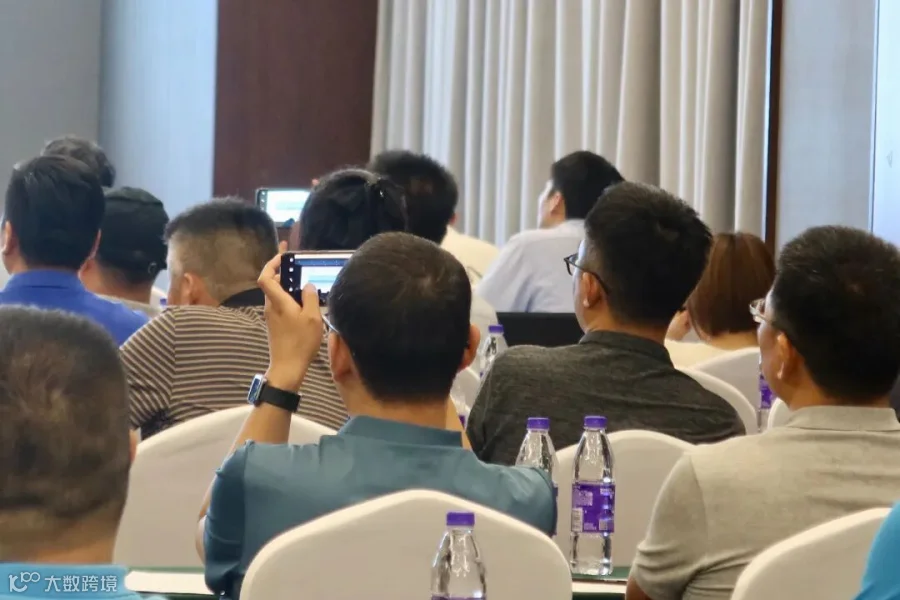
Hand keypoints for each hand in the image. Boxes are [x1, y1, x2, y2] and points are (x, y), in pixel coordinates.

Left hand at [257, 253, 323, 390]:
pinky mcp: (275, 325)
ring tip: (304, 283)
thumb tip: (307, 285)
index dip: (271, 263)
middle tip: (297, 266)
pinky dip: (289, 298)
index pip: (265, 277)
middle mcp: (271, 307)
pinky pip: (280, 304)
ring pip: (276, 294)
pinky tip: (303, 302)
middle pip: (271, 283)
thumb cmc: (300, 342)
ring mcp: (272, 316)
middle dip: (283, 272)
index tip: (283, 255)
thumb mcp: (313, 318)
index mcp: (277, 302)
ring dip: (287, 286)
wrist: (287, 367)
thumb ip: (310, 298)